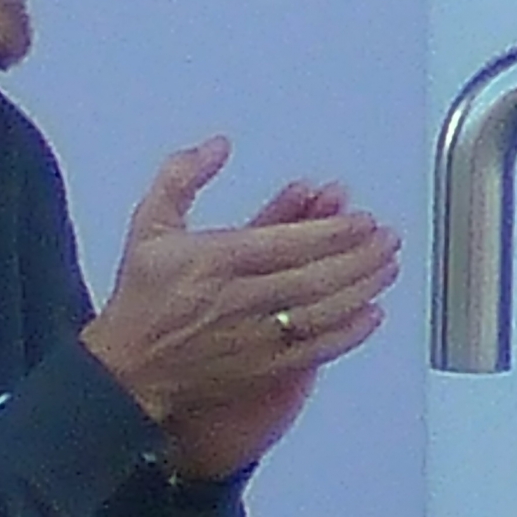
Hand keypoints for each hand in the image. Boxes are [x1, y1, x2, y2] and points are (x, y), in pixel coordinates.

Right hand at [79, 139, 398, 440]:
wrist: (129, 368)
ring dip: (362, 288)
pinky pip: (317, 350)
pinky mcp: (263, 368)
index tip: (360, 220)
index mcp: (217, 260)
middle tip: (388, 239)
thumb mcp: (149, 224)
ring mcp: (255, 337)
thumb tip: (216, 147)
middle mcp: (240, 299)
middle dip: (360, 256)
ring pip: (323, 312)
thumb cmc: (143, 298)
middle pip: (316, 276)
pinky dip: (349, 333)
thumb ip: (181, 177)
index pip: (289, 244)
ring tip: (387, 268)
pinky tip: (371, 315)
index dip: (332, 231)